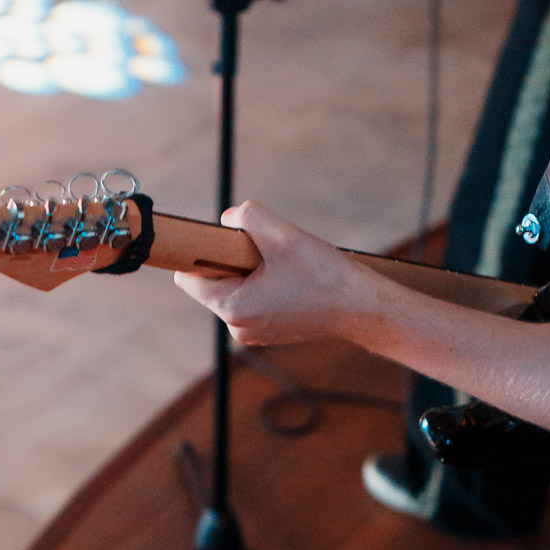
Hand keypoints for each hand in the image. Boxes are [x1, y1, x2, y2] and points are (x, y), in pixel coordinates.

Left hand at [173, 200, 379, 346]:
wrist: (361, 308)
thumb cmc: (325, 276)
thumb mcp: (282, 235)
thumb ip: (247, 217)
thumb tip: (228, 219)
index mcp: (233, 308)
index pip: (187, 278)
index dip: (200, 252)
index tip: (225, 240)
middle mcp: (237, 327)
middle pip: (211, 281)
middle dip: (231, 260)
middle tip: (266, 252)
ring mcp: (253, 332)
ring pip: (232, 287)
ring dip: (249, 270)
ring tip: (282, 267)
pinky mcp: (268, 329)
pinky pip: (250, 298)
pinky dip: (262, 282)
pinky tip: (290, 278)